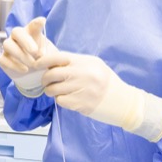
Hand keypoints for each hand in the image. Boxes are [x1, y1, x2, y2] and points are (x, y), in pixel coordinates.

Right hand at [0, 17, 61, 96]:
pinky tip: (25, 70)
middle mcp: (17, 37)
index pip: (32, 25)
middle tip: (35, 52)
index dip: (36, 23)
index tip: (42, 21)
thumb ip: (49, 54)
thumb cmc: (42, 62)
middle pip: (16, 32)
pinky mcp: (3, 59)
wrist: (35, 75)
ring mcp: (9, 47)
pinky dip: (14, 65)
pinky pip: (3, 59)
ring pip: (7, 45)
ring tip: (32, 64)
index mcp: (31, 33)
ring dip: (20, 54)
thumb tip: (42, 54)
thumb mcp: (50, 57)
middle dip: (25, 41)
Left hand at [41, 52, 161, 141]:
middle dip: (45, 80)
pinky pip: (60, 101)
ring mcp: (81, 89)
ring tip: (58, 92)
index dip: (43, 61)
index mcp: (84, 62)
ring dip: (51, 92)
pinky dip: (61, 101)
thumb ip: (75, 63)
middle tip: (47, 83)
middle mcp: (82, 74)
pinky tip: (68, 99)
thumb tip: (51, 62)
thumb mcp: (94, 65)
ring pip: (53, 89)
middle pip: (51, 74)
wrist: (124, 102)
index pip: (56, 57)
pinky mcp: (81, 104)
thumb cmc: (107, 83)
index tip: (37, 65)